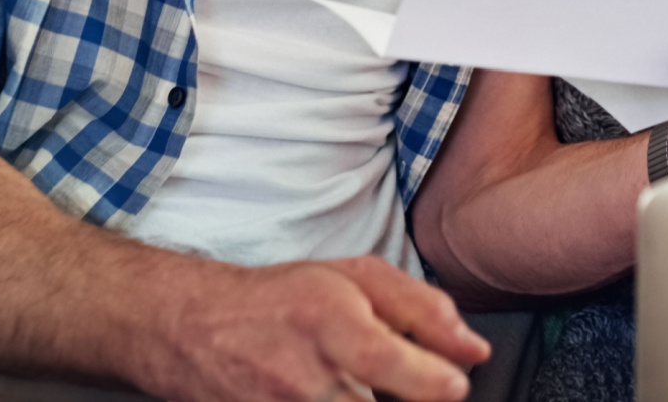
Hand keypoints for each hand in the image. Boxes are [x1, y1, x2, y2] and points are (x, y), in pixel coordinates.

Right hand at [135, 253, 489, 401]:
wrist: (194, 328)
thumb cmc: (281, 300)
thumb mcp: (355, 279)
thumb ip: (422, 310)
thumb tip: (473, 351)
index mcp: (330, 322)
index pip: (393, 367)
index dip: (435, 383)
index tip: (454, 383)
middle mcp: (303, 376)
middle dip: (408, 401)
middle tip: (414, 388)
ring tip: (364, 387)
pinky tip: (341, 397)